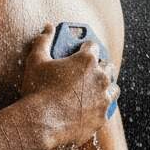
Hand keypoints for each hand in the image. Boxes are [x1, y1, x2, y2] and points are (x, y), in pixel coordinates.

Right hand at [18, 23, 119, 149]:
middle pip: (107, 66)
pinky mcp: (101, 118)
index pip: (92, 46)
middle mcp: (100, 78)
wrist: (40, 123)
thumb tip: (48, 26)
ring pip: (113, 88)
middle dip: (99, 65)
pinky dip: (100, 107)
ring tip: (96, 88)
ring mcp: (103, 99)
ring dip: (106, 85)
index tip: (82, 49)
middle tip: (89, 69)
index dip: (86, 47)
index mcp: (86, 60)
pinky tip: (92, 107)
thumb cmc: (37, 89)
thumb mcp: (36, 60)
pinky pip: (106, 109)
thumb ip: (43, 40)